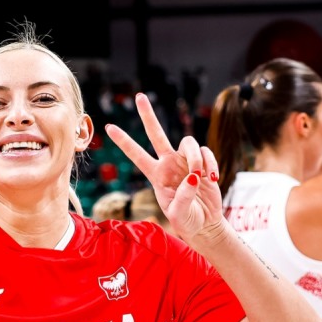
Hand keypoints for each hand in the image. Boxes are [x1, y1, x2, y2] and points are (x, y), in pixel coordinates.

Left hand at [104, 93, 224, 242]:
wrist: (205, 225)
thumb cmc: (187, 221)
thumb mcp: (179, 215)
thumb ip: (182, 198)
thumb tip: (192, 177)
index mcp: (156, 175)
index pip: (137, 155)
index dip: (124, 142)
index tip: (109, 127)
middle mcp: (169, 163)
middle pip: (156, 134)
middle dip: (148, 115)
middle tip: (139, 96)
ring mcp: (186, 161)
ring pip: (188, 143)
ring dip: (194, 158)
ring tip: (199, 177)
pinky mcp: (204, 162)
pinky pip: (206, 153)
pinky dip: (210, 164)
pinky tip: (212, 179)